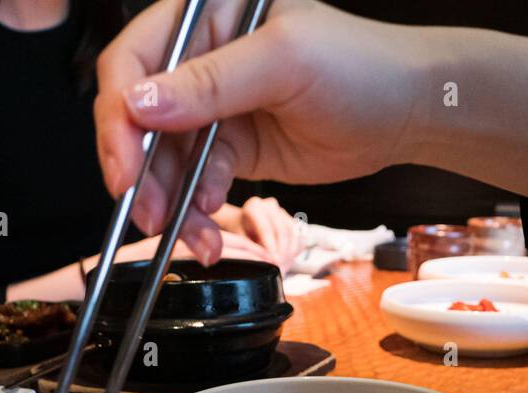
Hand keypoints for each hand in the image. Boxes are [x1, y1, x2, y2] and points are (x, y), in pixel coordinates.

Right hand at [95, 0, 426, 260]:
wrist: (407, 113)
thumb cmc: (361, 66)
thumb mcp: (283, 63)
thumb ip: (210, 83)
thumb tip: (142, 104)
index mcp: (206, 13)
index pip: (134, 60)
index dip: (120, 116)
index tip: (125, 167)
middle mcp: (201, 56)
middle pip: (140, 117)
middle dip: (142, 172)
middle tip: (148, 214)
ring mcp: (214, 105)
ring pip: (165, 159)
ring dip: (170, 203)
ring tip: (190, 235)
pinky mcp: (231, 146)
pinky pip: (195, 181)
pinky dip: (196, 211)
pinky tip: (209, 229)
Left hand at [215, 197, 303, 272]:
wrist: (245, 227)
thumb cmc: (240, 234)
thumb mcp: (238, 241)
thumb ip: (251, 249)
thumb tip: (266, 261)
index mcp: (254, 207)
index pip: (266, 228)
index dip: (270, 246)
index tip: (272, 261)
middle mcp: (271, 206)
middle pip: (282, 230)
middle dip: (282, 251)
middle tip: (279, 267)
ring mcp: (284, 213)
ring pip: (294, 234)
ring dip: (290, 253)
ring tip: (283, 267)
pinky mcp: (293, 222)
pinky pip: (300, 237)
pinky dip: (296, 251)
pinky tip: (288, 261)